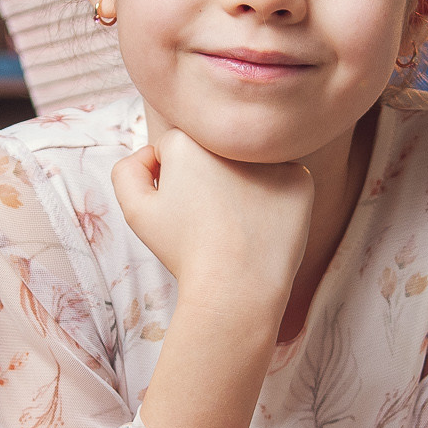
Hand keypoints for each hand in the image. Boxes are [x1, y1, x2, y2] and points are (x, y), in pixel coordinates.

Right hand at [111, 129, 313, 304]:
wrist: (235, 288)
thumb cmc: (183, 251)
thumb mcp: (135, 212)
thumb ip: (126, 170)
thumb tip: (148, 152)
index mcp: (187, 139)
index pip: (175, 149)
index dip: (173, 182)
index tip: (184, 210)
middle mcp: (231, 140)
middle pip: (214, 152)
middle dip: (208, 178)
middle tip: (209, 218)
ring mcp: (271, 156)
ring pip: (249, 164)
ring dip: (242, 184)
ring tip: (235, 224)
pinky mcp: (301, 178)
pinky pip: (282, 181)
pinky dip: (274, 201)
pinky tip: (262, 226)